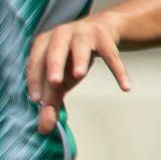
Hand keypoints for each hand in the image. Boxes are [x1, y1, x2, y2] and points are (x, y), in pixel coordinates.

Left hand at [26, 15, 126, 135]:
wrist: (101, 29)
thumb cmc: (71, 59)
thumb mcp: (60, 79)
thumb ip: (50, 102)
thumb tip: (44, 130)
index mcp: (44, 43)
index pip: (35, 62)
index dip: (35, 79)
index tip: (36, 99)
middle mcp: (61, 34)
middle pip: (55, 49)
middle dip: (54, 64)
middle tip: (54, 82)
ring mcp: (84, 33)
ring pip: (80, 47)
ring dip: (80, 59)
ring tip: (79, 75)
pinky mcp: (105, 37)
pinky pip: (112, 55)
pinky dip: (118, 71)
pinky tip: (125, 87)